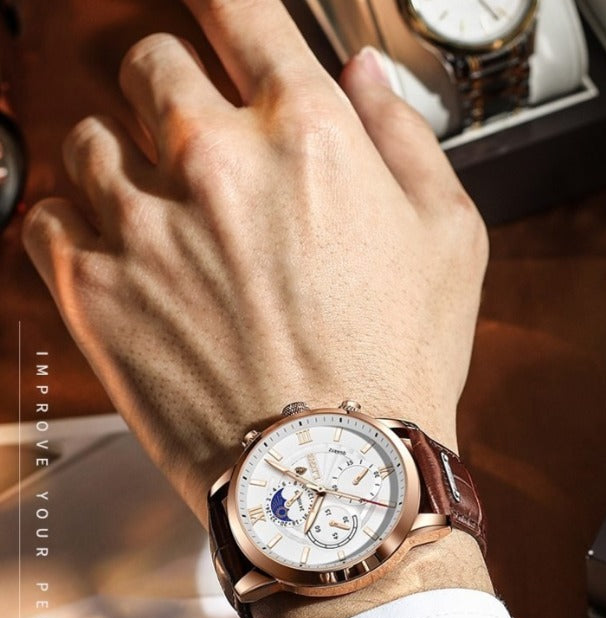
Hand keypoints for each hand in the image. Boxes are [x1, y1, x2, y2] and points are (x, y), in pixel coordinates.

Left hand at [22, 0, 487, 521]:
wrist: (334, 473)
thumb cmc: (399, 364)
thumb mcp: (451, 238)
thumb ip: (406, 136)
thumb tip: (363, 76)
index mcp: (310, 136)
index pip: (237, 9)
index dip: (220, 0)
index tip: (212, 8)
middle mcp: (218, 163)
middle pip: (149, 62)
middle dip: (170, 85)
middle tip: (190, 129)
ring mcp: (147, 225)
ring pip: (90, 137)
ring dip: (120, 156)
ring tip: (155, 203)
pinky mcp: (96, 293)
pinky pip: (45, 216)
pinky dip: (70, 220)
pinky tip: (112, 247)